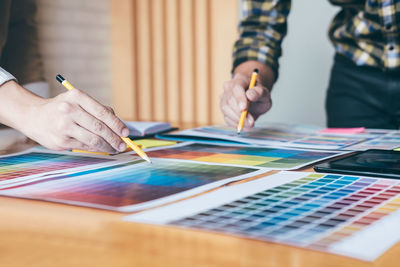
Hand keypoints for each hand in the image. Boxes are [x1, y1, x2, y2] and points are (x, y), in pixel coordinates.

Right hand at [0, 81, 128, 153]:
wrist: (34, 116)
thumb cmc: (63, 108)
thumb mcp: (78, 101)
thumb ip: (98, 109)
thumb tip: (119, 125)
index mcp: (77, 96)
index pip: (103, 112)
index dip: (117, 124)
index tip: (126, 132)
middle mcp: (69, 110)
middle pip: (100, 128)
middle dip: (115, 138)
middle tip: (122, 145)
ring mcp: (64, 126)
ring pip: (94, 140)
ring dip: (108, 146)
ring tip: (115, 149)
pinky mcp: (61, 140)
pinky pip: (85, 146)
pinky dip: (96, 149)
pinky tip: (102, 149)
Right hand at [220, 73, 271, 129]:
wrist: (254, 99)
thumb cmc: (259, 94)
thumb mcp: (265, 93)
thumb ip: (259, 92)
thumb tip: (250, 95)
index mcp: (240, 80)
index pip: (236, 88)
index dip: (239, 98)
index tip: (244, 109)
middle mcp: (229, 87)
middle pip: (229, 100)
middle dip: (239, 113)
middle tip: (251, 122)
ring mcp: (224, 98)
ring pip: (225, 109)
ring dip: (237, 119)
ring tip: (249, 124)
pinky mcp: (224, 109)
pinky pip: (226, 117)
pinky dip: (235, 124)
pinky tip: (244, 126)